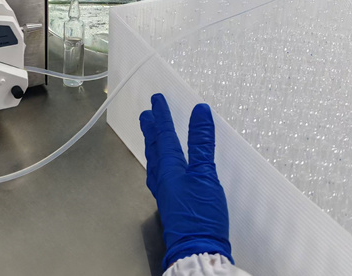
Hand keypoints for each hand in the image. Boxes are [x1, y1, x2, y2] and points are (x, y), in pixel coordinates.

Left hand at [139, 93, 231, 270]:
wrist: (198, 251)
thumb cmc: (200, 214)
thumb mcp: (205, 174)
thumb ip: (202, 143)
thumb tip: (200, 111)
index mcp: (169, 168)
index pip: (164, 135)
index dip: (162, 116)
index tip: (157, 99)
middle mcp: (163, 179)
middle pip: (154, 148)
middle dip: (151, 129)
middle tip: (146, 115)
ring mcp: (165, 193)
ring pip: (155, 162)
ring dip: (154, 145)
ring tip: (152, 136)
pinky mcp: (171, 204)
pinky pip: (160, 174)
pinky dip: (161, 163)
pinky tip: (166, 169)